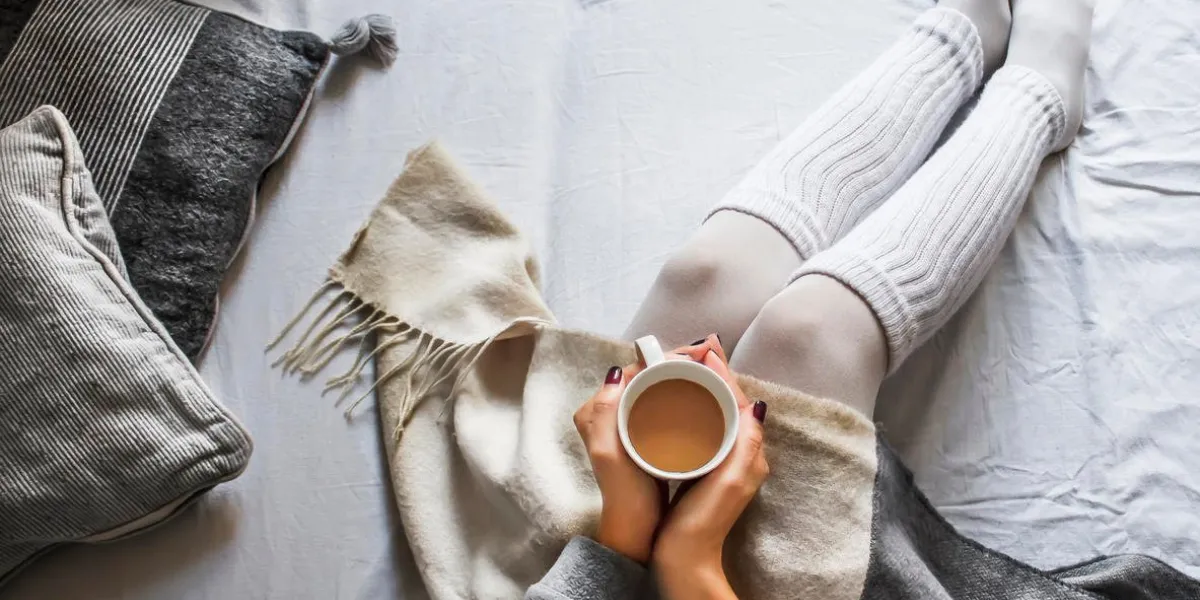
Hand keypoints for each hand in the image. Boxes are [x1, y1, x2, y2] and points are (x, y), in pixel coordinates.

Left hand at [573, 338, 730, 562]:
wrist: (634, 531)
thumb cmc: (624, 494)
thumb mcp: (608, 452)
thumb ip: (604, 413)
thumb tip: (618, 372)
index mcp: (596, 411)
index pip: (632, 369)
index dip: (664, 357)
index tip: (696, 355)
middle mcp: (607, 413)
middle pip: (645, 375)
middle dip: (676, 363)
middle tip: (709, 360)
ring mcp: (626, 425)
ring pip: (655, 388)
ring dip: (680, 377)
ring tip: (709, 374)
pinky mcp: (642, 437)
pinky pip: (661, 404)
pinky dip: (679, 395)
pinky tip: (700, 397)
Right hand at [653, 336, 768, 598]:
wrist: (687, 559)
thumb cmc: (703, 522)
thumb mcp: (728, 480)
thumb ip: (744, 444)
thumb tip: (755, 405)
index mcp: (748, 452)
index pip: (738, 399)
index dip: (723, 372)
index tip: (706, 349)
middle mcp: (742, 454)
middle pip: (730, 402)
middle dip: (715, 374)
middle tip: (697, 349)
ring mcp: (726, 461)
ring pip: (718, 412)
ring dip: (706, 388)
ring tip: (687, 367)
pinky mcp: (709, 469)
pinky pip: (708, 427)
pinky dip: (697, 407)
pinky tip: (681, 402)